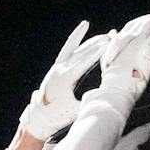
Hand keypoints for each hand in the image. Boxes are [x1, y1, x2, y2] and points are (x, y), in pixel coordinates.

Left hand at [19, 20, 110, 140]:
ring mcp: (56, 67)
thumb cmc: (57, 118)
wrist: (38, 119)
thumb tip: (105, 94)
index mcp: (65, 78)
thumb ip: (89, 100)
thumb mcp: (76, 111)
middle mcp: (60, 69)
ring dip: (85, 39)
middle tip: (111, 36)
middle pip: (81, 52)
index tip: (109, 44)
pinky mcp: (55, 68)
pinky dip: (74, 40)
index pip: (84, 62)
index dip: (97, 52)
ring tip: (97, 31)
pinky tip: (82, 31)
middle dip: (96, 44)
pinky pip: (66, 50)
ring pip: (73, 48)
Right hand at [92, 9, 149, 110]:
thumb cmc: (112, 80)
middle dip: (147, 18)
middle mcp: (127, 36)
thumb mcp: (107, 63)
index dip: (135, 25)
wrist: (118, 85)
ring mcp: (138, 37)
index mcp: (117, 42)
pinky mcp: (149, 42)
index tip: (140, 23)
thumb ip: (111, 50)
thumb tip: (112, 37)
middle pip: (139, 23)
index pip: (127, 29)